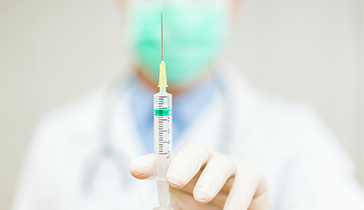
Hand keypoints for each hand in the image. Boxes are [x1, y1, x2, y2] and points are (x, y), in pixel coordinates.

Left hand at [129, 141, 269, 209]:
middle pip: (194, 150)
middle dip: (183, 163)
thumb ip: (169, 208)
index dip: (151, 163)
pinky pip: (246, 181)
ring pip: (221, 163)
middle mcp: (206, 163)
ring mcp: (231, 166)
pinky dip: (237, 198)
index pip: (165, 161)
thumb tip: (156, 209)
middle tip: (174, 181)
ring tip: (202, 198)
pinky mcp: (254, 175)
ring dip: (210, 180)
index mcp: (184, 169)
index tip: (136, 170)